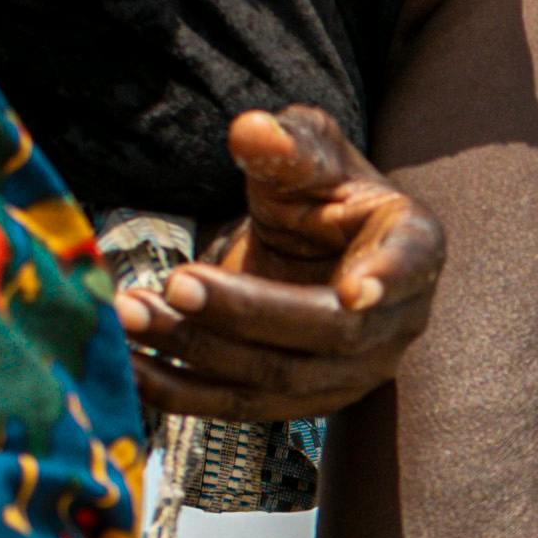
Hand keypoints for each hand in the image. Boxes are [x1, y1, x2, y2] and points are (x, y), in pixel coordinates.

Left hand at [120, 105, 444, 422]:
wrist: (313, 248)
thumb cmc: (322, 192)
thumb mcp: (311, 156)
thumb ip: (289, 145)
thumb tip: (251, 131)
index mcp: (412, 248)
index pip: (407, 266)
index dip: (385, 281)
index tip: (354, 293)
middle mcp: (391, 324)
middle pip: (326, 333)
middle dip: (244, 312)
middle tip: (176, 281)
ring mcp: (347, 374)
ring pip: (274, 377)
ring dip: (196, 350)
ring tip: (130, 313)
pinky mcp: (296, 403)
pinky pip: (235, 407)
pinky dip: (176, 391)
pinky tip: (126, 367)